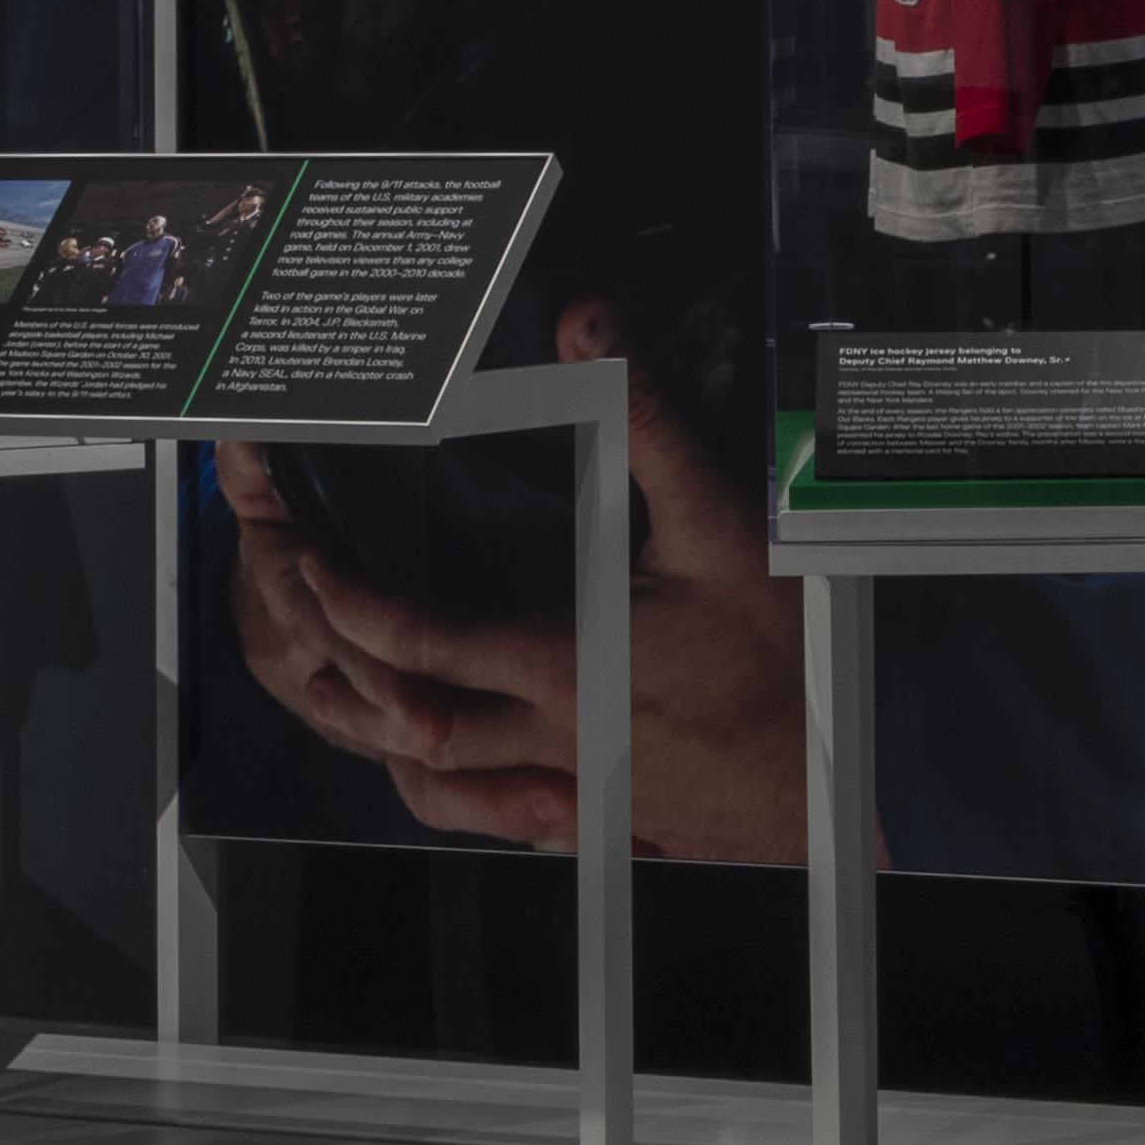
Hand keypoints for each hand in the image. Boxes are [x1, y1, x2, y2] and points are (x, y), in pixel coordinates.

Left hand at [209, 303, 809, 861]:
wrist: (835, 774)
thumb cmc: (788, 656)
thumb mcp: (717, 522)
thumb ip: (645, 420)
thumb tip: (588, 327)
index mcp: (563, 665)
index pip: (422, 643)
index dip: (354, 605)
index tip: (318, 569)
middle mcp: (552, 738)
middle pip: (412, 723)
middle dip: (348, 675)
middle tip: (308, 629)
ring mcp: (573, 788)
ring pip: (448, 786)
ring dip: (388, 742)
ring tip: (347, 700)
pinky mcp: (601, 815)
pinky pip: (503, 818)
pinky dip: (459, 790)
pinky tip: (457, 762)